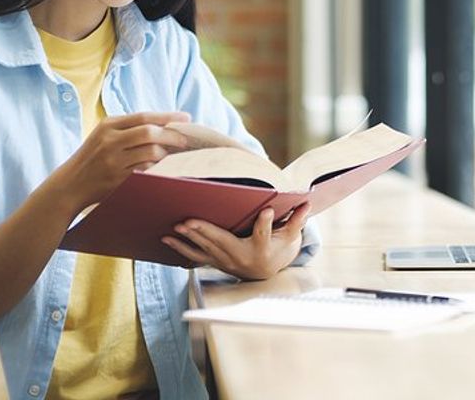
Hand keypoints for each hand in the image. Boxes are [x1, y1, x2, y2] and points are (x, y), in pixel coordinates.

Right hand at [54, 111, 190, 212]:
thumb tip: (166, 124)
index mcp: (108, 125)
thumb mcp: (104, 135)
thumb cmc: (93, 157)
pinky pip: (146, 171)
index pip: (144, 117)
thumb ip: (130, 128)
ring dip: (165, 154)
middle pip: (150, 133)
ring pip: (150, 153)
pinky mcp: (117, 179)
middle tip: (185, 140)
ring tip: (170, 156)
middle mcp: (109, 140)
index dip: (168, 116)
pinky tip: (160, 168)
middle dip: (172, 135)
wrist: (69, 184)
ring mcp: (113, 161)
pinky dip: (156, 169)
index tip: (186, 118)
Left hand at [162, 202, 310, 279]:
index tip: (268, 211)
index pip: (264, 234)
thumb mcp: (291, 237)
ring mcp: (226, 261)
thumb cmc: (280, 250)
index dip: (266, 223)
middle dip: (206, 231)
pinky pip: (195, 256)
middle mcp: (242, 257)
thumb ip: (297, 220)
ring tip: (175, 229)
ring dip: (189, 239)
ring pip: (205, 249)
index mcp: (262, 249)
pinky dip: (181, 249)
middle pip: (223, 242)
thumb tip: (307, 202)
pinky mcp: (215, 262)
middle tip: (189, 221)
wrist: (267, 274)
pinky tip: (166, 240)